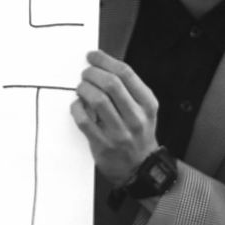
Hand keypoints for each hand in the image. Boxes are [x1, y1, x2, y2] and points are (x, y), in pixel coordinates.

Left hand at [71, 49, 158, 185]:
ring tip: (81, 87)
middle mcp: (136, 118)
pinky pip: (84, 121)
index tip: (93, 56)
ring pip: (97, 100)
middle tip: (85, 73)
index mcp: (147, 104)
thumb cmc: (138, 134)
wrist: (140, 167)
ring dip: (84, 88)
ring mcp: (120, 133)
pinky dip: (76, 108)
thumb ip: (128, 90)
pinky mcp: (103, 145)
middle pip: (110, 84)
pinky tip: (77, 105)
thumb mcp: (144, 110)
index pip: (125, 73)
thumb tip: (101, 66)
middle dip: (92, 73)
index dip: (105, 60)